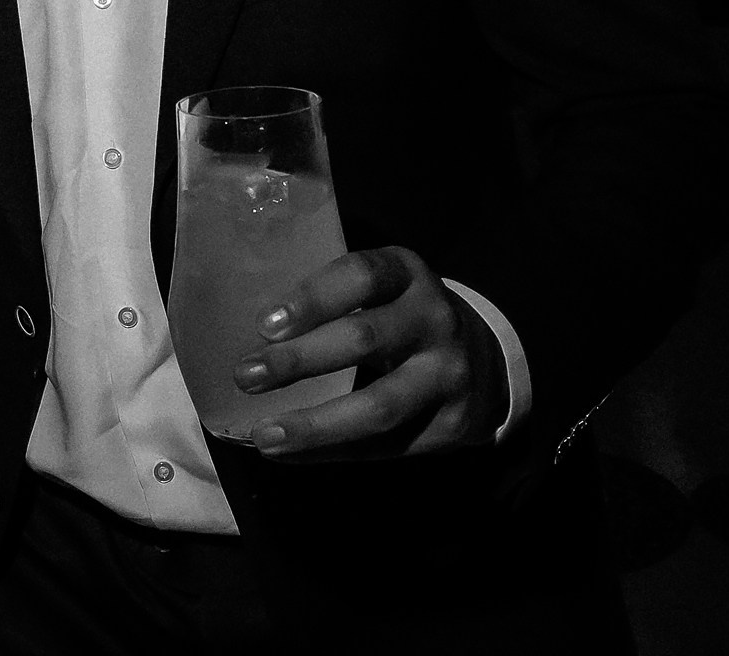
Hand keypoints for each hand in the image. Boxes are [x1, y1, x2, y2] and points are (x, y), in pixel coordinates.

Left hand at [235, 245, 504, 461]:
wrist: (482, 360)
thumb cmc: (400, 316)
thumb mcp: (381, 289)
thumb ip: (333, 301)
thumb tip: (251, 340)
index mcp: (407, 274)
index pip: (361, 275)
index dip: (312, 298)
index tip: (265, 325)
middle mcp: (435, 319)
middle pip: (365, 339)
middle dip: (299, 361)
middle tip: (246, 376)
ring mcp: (450, 374)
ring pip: (380, 406)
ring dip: (315, 425)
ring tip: (266, 436)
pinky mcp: (454, 424)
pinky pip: (387, 446)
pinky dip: (334, 452)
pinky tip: (294, 454)